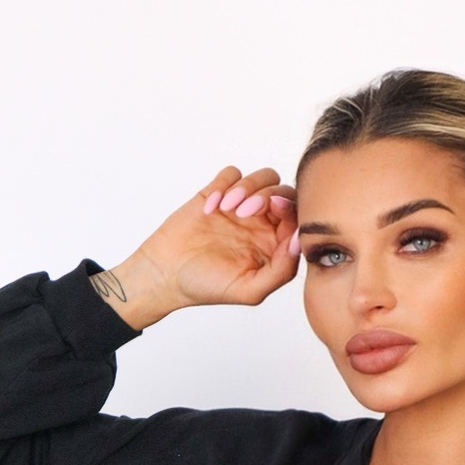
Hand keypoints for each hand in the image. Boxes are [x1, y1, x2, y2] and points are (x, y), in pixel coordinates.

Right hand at [96, 164, 299, 327]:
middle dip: (268, 195)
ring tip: (228, 209)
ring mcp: (240, 206)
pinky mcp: (217, 193)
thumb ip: (281, 271)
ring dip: (248, 187)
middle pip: (283, 191)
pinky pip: (231, 173)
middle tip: (245, 212)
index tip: (273, 212)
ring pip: (262, 178)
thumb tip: (298, 242)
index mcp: (275, 245)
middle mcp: (262, 224)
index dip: (290, 209)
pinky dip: (224, 184)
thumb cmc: (207, 287)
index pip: (297, 218)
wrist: (165, 274)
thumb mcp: (249, 291)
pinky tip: (210, 208)